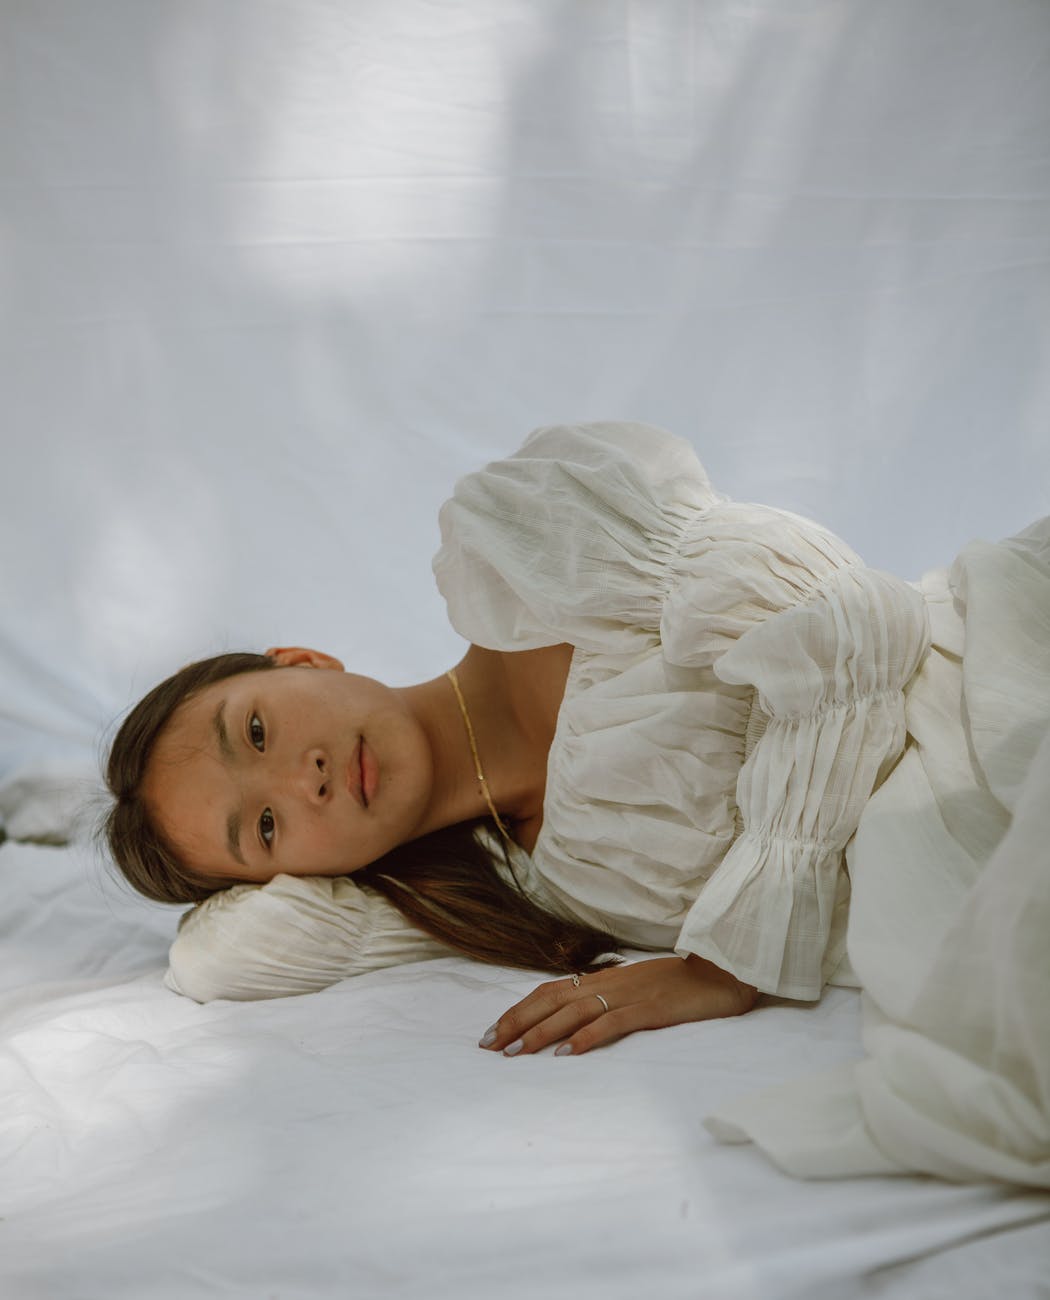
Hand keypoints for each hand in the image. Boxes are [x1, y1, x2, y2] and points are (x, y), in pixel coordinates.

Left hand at [478, 954, 756, 1056]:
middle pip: (551, 1000)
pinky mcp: (652, 1009)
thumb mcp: (637, 990)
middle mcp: (608, 983)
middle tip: (488, 1046)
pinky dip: (588, 1037)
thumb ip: (609, 1000)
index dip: (518, 1010)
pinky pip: (613, 1023)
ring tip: (516, 1053)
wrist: (724, 970)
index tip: (491, 1033)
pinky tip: (568, 1053)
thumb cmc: (681, 984)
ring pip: (574, 1012)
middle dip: (516, 1023)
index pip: (549, 991)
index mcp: (603, 979)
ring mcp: (629, 995)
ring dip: (541, 1033)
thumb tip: (576, 1022)